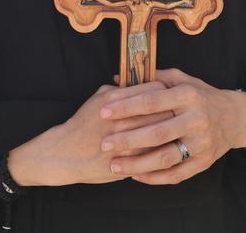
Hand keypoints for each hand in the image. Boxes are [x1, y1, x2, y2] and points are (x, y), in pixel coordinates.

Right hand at [7, 81, 172, 186]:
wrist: (64, 153)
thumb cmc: (82, 123)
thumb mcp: (99, 98)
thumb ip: (123, 90)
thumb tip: (143, 83)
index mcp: (116, 100)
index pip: (155, 92)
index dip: (167, 94)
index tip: (171, 96)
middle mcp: (122, 120)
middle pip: (163, 112)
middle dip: (174, 113)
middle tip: (181, 113)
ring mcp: (125, 143)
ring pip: (161, 136)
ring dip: (172, 134)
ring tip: (177, 131)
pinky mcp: (126, 162)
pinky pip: (153, 156)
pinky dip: (163, 151)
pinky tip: (167, 148)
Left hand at [97, 69, 245, 184]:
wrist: (235, 117)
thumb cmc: (201, 95)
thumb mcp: (183, 80)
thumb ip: (153, 78)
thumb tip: (117, 77)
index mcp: (188, 95)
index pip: (152, 101)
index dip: (126, 107)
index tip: (103, 112)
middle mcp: (197, 119)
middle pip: (157, 132)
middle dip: (127, 139)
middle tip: (104, 143)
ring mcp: (202, 143)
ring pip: (165, 157)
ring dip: (137, 164)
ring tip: (114, 166)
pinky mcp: (205, 162)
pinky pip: (177, 174)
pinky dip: (155, 177)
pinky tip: (136, 176)